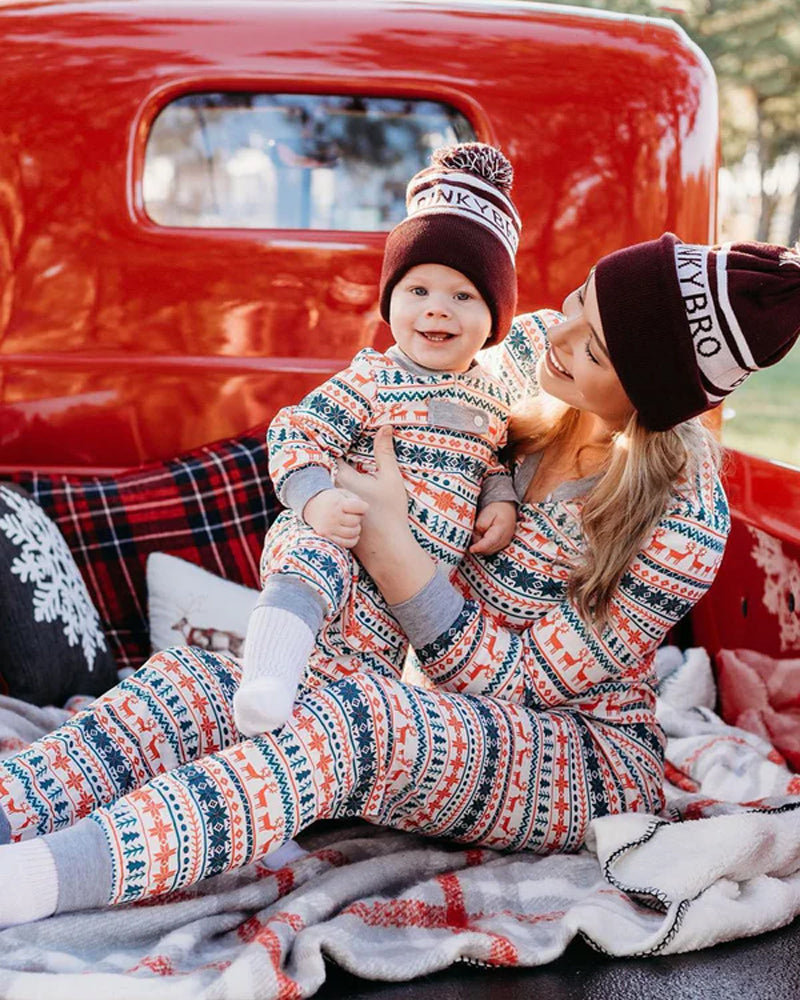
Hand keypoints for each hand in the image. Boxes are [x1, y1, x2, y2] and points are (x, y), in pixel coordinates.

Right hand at [303, 487, 367, 547]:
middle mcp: (332, 516)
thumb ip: (356, 500)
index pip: (360, 507)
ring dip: (356, 528)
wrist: (311, 506)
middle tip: (353, 515)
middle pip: (356, 520)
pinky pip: (346, 543)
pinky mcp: (327, 537)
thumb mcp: (343, 494)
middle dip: (358, 517)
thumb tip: (365, 511)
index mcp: (337, 503)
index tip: (360, 506)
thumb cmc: (332, 499)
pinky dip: (353, 540)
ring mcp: (329, 528)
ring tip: (351, 523)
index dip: (363, 507)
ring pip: (352, 533)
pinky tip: (353, 534)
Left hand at [334, 425, 409, 548]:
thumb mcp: (390, 478)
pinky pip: (329, 497)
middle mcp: (332, 491)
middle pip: (325, 467)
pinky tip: (339, 484)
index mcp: (343, 478)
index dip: (332, 441)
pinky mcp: (333, 517)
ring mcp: (331, 506)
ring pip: (326, 482)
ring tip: (332, 458)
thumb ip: (385, 451)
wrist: (387, 547)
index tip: (332, 431)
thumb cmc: (391, 512)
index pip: (330, 453)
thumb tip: (386, 427)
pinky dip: (331, 490)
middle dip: (328, 455)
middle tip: (327, 439)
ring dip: (329, 472)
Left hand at [469, 500, 516, 554]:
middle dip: (477, 545)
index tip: (471, 549)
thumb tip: (477, 534)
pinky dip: (484, 547)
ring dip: (480, 547)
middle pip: (487, 549)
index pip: (489, 542)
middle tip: (473, 534)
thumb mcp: (488, 513)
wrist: (507, 509)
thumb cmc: (497, 510)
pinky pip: (490, 550)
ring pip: (488, 551)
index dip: (479, 547)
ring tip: (478, 534)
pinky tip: (481, 538)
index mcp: (501, 530)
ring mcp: (504, 544)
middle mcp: (504, 540)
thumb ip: (482, 524)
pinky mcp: (502, 546)